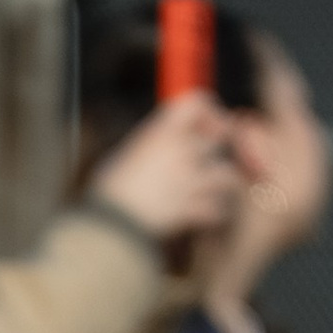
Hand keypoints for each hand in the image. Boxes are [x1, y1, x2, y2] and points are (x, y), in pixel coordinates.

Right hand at [92, 92, 238, 242]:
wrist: (107, 227)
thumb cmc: (107, 194)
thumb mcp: (120, 157)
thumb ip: (146, 148)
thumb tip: (150, 150)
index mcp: (159, 133)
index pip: (196, 104)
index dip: (210, 112)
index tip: (210, 126)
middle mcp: (179, 150)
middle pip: (218, 140)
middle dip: (218, 151)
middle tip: (211, 163)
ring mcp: (188, 179)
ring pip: (226, 174)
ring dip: (220, 184)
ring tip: (210, 194)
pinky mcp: (191, 208)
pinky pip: (217, 208)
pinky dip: (214, 214)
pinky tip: (205, 218)